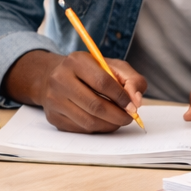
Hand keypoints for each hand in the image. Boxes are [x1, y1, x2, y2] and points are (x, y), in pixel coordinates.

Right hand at [8, 50, 145, 133]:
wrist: (57, 77)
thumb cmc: (90, 72)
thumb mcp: (113, 67)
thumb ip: (132, 80)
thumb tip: (136, 101)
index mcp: (76, 61)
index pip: (103, 82)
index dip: (121, 97)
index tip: (133, 106)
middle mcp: (60, 79)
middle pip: (95, 105)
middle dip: (118, 115)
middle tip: (129, 117)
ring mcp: (54, 99)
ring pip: (89, 121)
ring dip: (109, 125)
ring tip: (118, 120)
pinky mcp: (53, 116)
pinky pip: (81, 129)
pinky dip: (97, 129)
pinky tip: (103, 122)